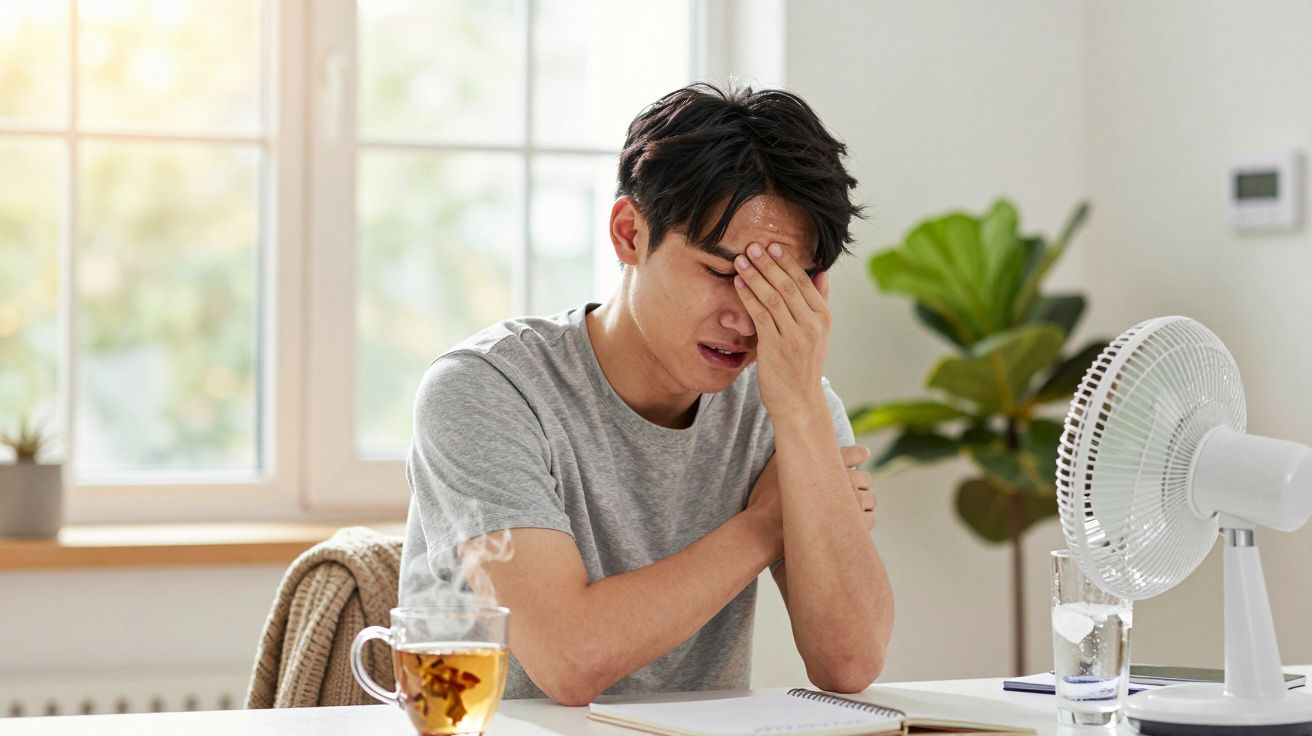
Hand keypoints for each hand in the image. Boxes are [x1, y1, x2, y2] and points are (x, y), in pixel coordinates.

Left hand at [734, 242, 830, 414]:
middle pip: (788, 286)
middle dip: (769, 264)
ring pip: (773, 298)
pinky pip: (760, 315)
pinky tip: (738, 284)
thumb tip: (821, 272)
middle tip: (753, 246)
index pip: (805, 282)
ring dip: (755, 276)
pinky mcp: (776, 347)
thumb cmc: (804, 365)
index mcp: (824, 318)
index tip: (773, 246)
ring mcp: (795, 337)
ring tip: (741, 260)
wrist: (798, 401)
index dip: (787, 262)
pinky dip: (749, 297)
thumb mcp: (820, 333)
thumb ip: (819, 301)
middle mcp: (812, 325)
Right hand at [744, 445, 874, 555]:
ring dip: (867, 500)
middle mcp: (838, 483)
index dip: (859, 453)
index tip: (864, 453)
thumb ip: (792, 449)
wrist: (764, 529)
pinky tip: (858, 519)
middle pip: (864, 477)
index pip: (851, 454)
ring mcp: (845, 507)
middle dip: (864, 479)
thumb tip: (798, 438)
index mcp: (824, 465)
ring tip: (859, 502)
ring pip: (868, 500)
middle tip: (860, 482)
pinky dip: (866, 518)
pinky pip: (869, 521)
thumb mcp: (775, 464)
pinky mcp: (847, 528)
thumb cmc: (766, 497)